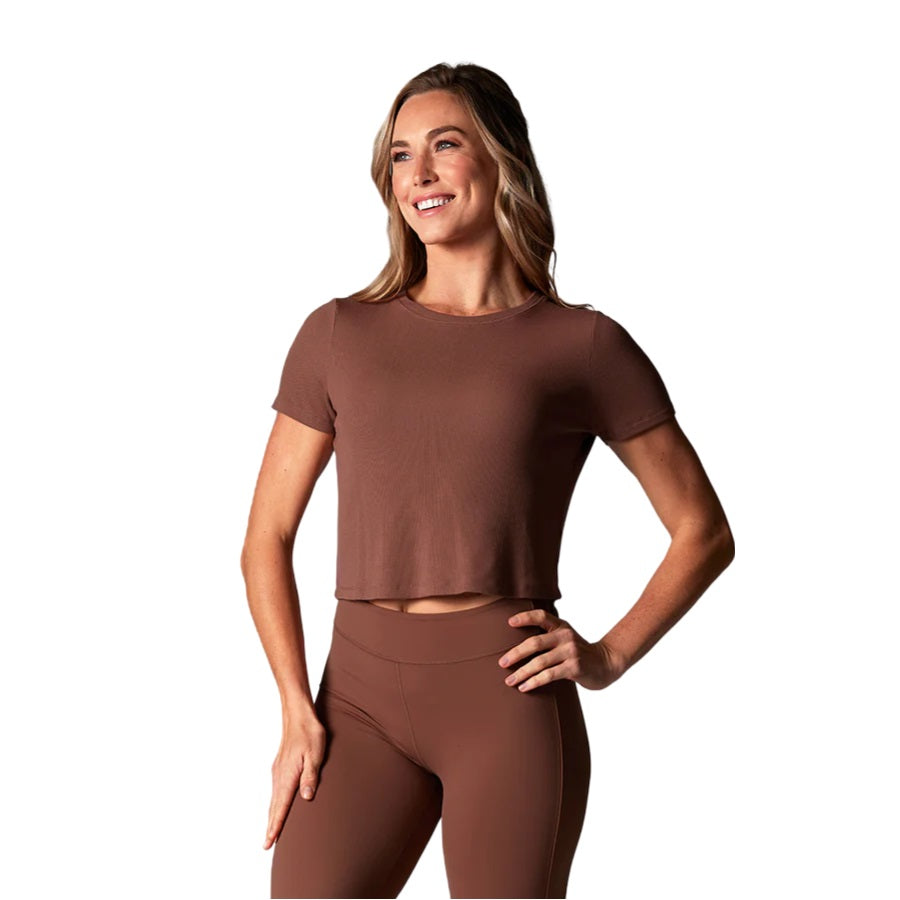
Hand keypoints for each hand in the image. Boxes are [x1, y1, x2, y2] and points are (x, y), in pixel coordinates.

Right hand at [264, 714, 327, 849]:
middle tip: (266, 845)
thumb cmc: (310, 733)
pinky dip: (275, 803)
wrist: (298, 715)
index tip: (269, 842)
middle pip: (274, 806)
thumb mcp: (316, 754)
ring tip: (272, 832)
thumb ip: (310, 776)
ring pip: (274, 798)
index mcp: (288, 775)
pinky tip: (277, 806)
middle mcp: (279, 775)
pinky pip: (276, 790)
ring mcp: (278, 770)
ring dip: (272, 815)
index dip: (276, 825)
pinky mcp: (280, 766)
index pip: (281, 806)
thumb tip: (306, 798)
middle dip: (271, 825)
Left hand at [498, 607, 628, 691]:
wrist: (606, 664)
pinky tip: (524, 687)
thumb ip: (549, 637)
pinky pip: (549, 675)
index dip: (525, 617)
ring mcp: (571, 652)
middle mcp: (565, 636)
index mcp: (561, 626)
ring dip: (522, 672)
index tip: (509, 623)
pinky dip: (534, 681)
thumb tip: (519, 645)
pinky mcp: (574, 667)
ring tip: (509, 681)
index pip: (541, 616)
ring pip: (539, 662)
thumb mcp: (566, 639)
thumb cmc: (580, 653)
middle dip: (515, 653)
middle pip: (535, 642)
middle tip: (501, 663)